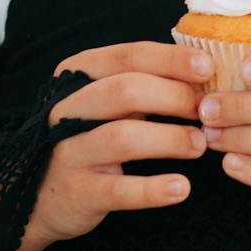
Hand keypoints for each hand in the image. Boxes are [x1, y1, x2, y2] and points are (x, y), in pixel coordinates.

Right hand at [29, 41, 212, 244]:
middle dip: (175, 97)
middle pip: (125, 91)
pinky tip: (181, 188)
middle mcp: (67, 108)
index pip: (128, 56)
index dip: (171, 60)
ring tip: (199, 145)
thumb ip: (145, 83)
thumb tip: (204, 71)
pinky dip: (153, 189)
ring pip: (122, 137)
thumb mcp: (108, 102)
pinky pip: (118, 190)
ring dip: (170, 138)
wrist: (42, 194)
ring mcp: (67, 151)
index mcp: (77, 76)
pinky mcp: (77, 192)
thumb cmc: (89, 136)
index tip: (208, 68)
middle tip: (207, 111)